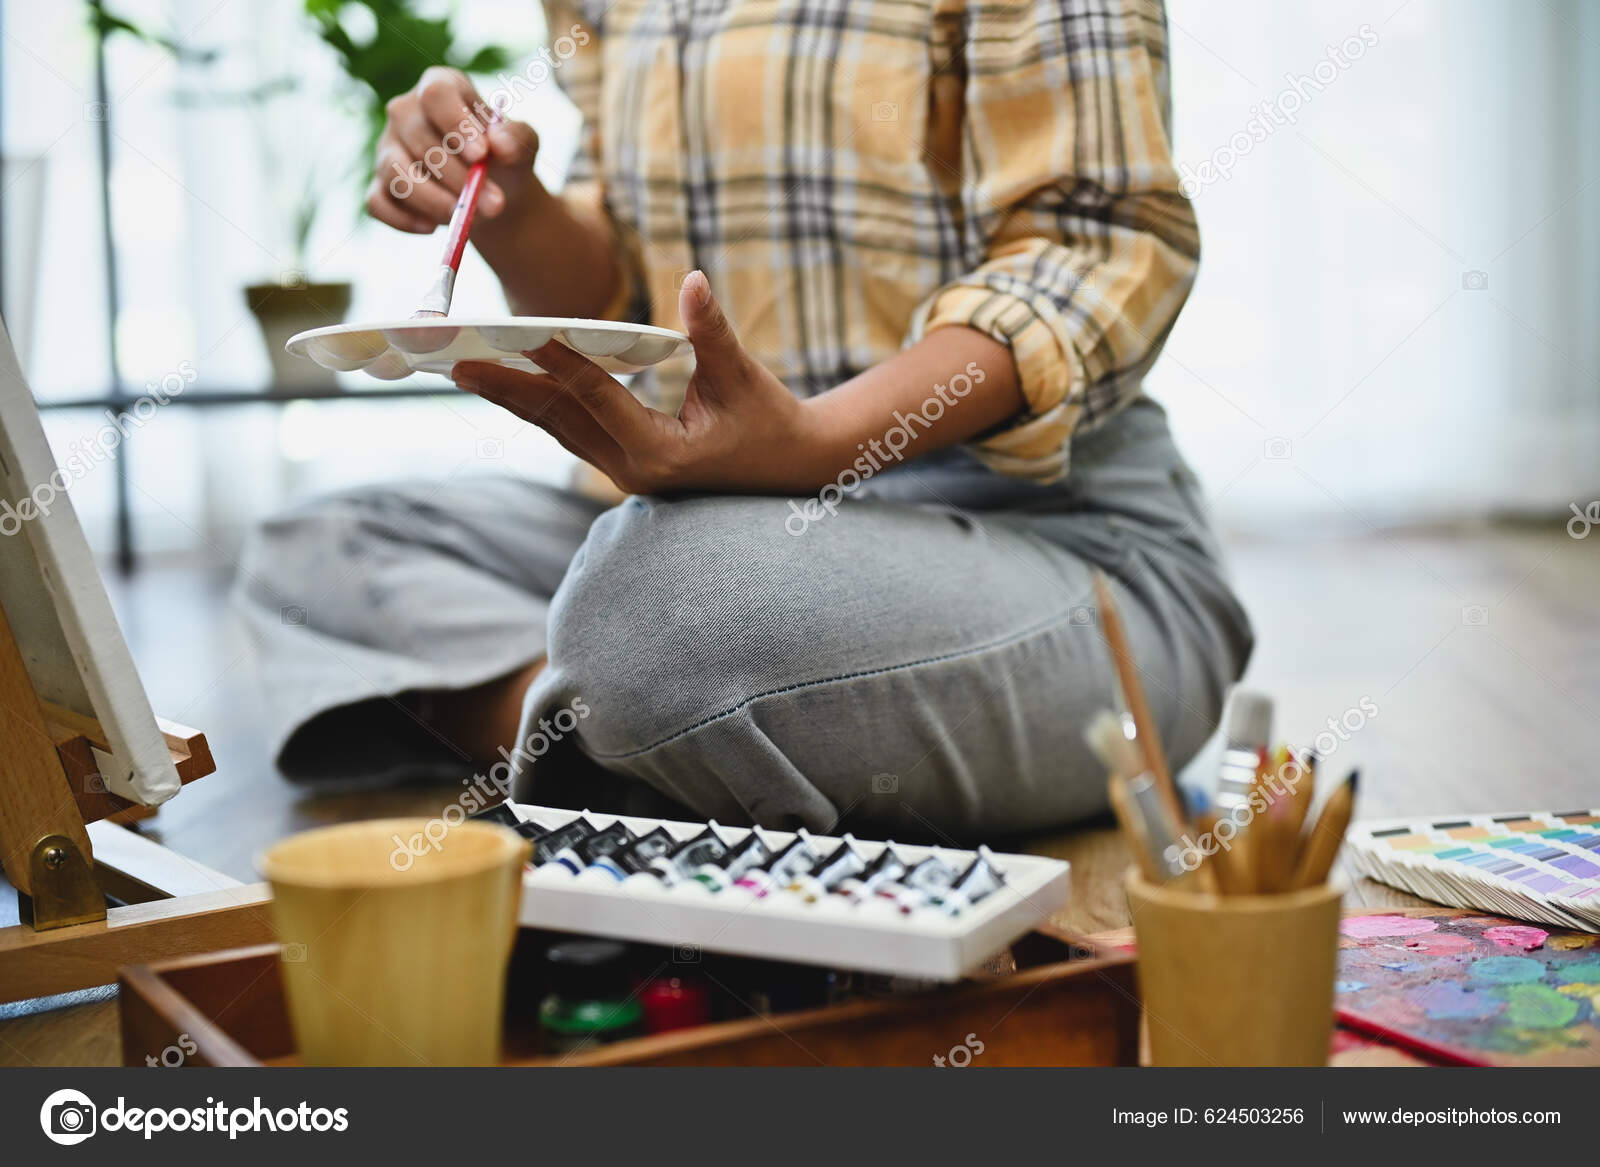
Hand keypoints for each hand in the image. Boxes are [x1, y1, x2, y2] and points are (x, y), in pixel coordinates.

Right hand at [366, 67, 540, 233]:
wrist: (493, 191)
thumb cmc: (504, 158)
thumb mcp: (522, 145)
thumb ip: (517, 138)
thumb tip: (500, 143)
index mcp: (440, 87)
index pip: (436, 94)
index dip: (456, 124)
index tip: (481, 155)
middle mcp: (405, 112)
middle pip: (419, 138)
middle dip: (458, 177)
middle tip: (493, 204)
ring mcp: (387, 147)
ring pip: (395, 171)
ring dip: (433, 200)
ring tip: (465, 216)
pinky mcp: (378, 184)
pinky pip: (377, 202)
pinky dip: (403, 219)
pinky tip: (432, 227)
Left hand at [452, 272, 833, 494]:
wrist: (791, 468)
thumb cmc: (772, 420)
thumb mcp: (744, 376)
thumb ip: (713, 332)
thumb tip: (692, 280)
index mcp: (662, 453)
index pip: (596, 398)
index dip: (558, 361)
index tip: (520, 331)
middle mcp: (634, 470)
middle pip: (560, 419)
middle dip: (508, 388)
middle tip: (455, 362)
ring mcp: (626, 474)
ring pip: (559, 429)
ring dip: (514, 397)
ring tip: (466, 371)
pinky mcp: (624, 467)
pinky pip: (572, 432)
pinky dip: (541, 405)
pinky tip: (511, 384)